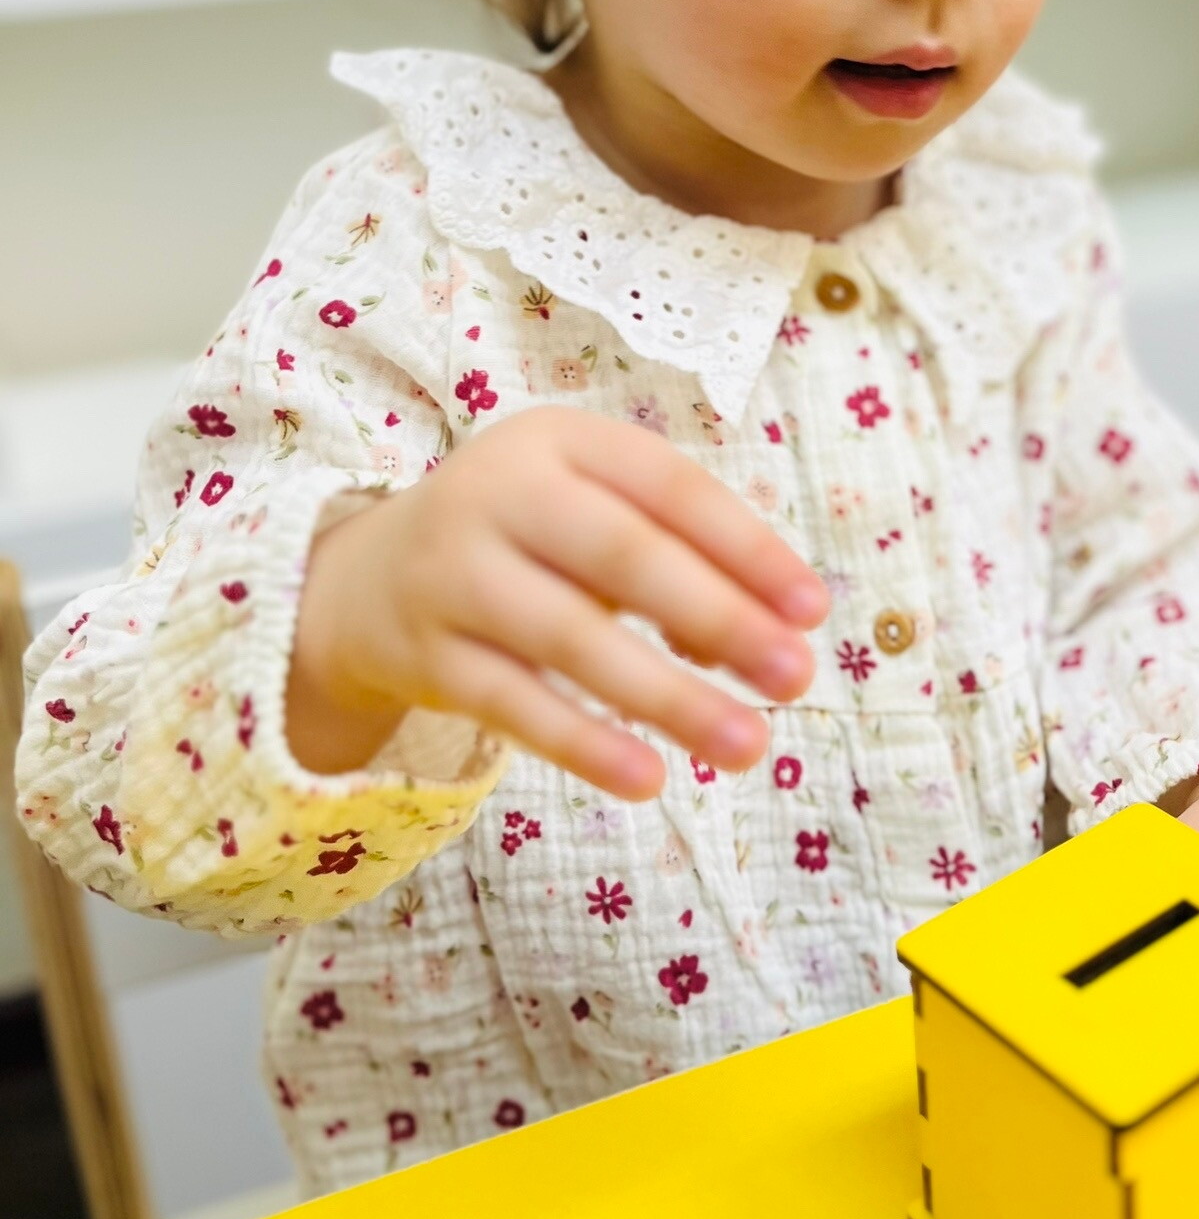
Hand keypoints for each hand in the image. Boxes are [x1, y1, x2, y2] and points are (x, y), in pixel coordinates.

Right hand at [286, 408, 827, 799]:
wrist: (366, 578)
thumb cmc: (526, 539)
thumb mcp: (590, 512)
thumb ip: (673, 558)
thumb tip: (760, 636)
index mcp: (561, 440)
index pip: (669, 487)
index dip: (747, 548)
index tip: (813, 610)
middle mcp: (500, 491)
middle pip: (623, 555)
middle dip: (720, 618)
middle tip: (796, 676)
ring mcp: (454, 572)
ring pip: (572, 637)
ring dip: (669, 696)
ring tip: (748, 744)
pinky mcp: (426, 654)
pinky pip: (514, 705)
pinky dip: (584, 742)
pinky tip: (649, 778)